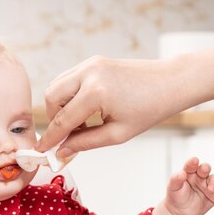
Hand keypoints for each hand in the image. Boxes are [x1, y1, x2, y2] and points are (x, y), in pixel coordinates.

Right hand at [36, 56, 190, 154]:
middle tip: (66, 136)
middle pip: (51, 98)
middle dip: (54, 119)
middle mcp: (88, 73)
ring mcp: (89, 64)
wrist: (171, 82)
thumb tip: (62, 152)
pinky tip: (85, 111)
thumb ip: (85, 143)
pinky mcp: (92, 62)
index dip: (50, 138)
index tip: (42, 150)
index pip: (63, 120)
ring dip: (60, 107)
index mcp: (96, 92)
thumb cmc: (150, 109)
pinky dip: (69, 97)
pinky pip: (68, 80)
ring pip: (56, 87)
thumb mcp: (117, 134)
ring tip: (80, 124)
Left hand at [164, 157, 213, 214]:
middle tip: (205, 169)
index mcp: (188, 172)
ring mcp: (208, 185)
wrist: (180, 212)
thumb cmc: (176, 196)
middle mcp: (200, 177)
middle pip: (205, 169)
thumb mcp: (172, 188)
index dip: (192, 162)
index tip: (194, 160)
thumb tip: (181, 173)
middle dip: (206, 168)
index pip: (191, 165)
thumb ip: (175, 179)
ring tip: (210, 189)